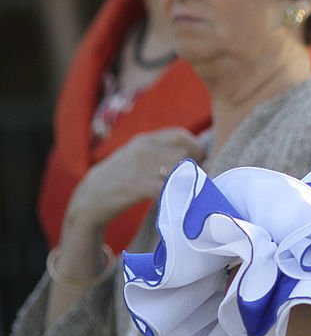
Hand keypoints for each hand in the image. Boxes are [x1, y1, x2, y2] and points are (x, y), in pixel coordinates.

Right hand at [66, 128, 204, 230]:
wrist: (88, 198)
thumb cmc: (119, 177)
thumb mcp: (136, 155)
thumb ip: (158, 150)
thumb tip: (191, 153)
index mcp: (144, 140)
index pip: (180, 135)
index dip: (194, 148)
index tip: (197, 163)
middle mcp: (142, 149)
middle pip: (183, 153)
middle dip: (192, 167)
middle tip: (191, 180)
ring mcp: (139, 167)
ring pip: (178, 168)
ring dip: (186, 180)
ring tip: (183, 190)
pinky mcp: (136, 187)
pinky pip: (166, 188)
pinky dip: (174, 194)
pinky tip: (174, 200)